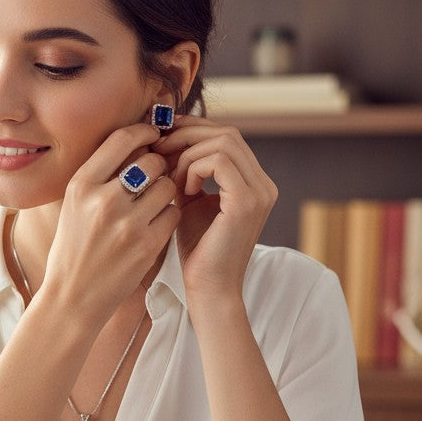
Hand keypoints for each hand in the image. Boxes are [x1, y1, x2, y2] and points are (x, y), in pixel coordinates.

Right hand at [41, 123, 179, 323]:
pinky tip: (154, 224)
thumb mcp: (73, 206)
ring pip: (167, 187)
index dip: (144, 131)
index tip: (153, 134)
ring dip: (165, 192)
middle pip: (151, 161)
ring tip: (152, 204)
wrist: (72, 297)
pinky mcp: (147, 246)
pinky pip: (173, 214)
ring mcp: (127, 224)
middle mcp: (103, 201)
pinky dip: (168, 216)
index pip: (122, 139)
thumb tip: (137, 143)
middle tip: (152, 177)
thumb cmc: (73, 248)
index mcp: (80, 185)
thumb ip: (100, 175)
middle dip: (157, 166)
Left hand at [152, 116, 276, 302]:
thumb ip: (187, 175)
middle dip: (187, 135)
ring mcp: (259, 191)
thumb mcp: (190, 204)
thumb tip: (166, 144)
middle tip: (158, 149)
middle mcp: (263, 184)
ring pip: (223, 142)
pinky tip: (182, 190)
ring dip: (188, 154)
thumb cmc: (197, 252)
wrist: (209, 289)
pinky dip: (193, 168)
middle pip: (227, 133)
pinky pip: (218, 161)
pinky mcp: (247, 201)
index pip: (226, 137)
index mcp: (252, 183)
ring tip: (172, 180)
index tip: (162, 139)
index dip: (193, 130)